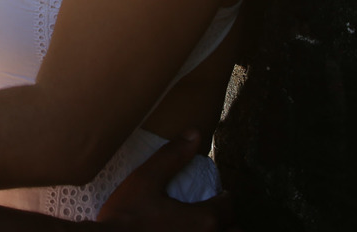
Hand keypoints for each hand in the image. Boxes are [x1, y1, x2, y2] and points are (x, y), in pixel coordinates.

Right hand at [97, 131, 238, 230]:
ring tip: (207, 229)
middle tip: (219, 216)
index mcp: (204, 220)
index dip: (225, 198)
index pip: (227, 207)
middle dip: (230, 223)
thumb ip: (172, 156)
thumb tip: (195, 134)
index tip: (220, 195)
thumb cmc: (126, 215)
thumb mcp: (146, 179)